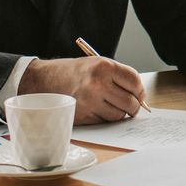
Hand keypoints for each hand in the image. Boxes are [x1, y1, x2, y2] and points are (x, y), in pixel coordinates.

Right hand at [22, 55, 146, 123]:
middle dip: (134, 106)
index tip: (139, 94)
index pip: (134, 82)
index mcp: (104, 66)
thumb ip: (119, 76)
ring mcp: (90, 102)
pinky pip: (105, 121)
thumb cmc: (74, 72)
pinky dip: (105, 117)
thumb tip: (139, 95)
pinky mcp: (83, 116)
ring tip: (111, 105)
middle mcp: (97, 84)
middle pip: (130, 102)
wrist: (45, 80)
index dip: (140, 90)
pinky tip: (97, 108)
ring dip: (119, 113)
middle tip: (131, 105)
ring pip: (119, 115)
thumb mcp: (97, 64)